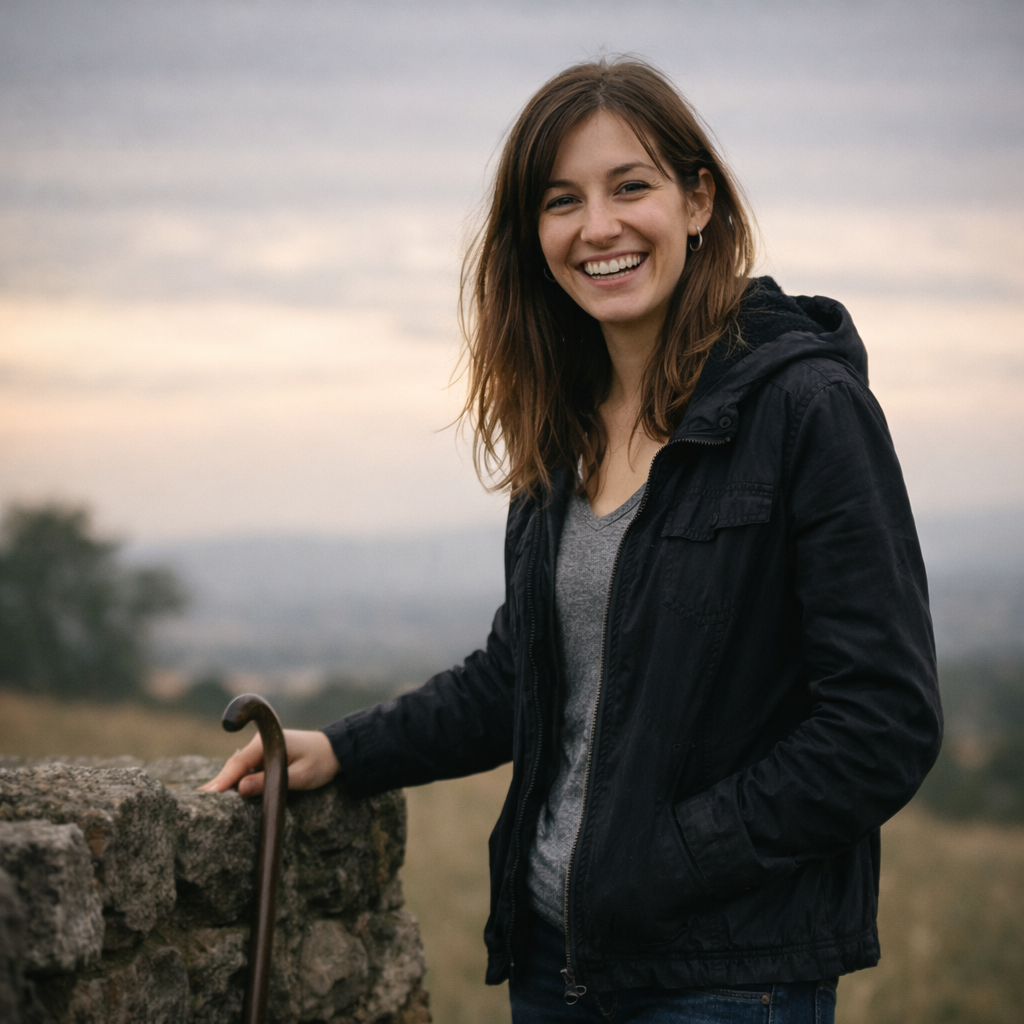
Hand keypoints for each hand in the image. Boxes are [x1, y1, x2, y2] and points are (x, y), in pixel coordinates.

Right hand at [199, 728, 340, 795]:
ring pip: (238, 769)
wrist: (335, 751)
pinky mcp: (264, 759)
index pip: (239, 763)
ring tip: (204, 799)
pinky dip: (235, 781)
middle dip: (218, 783)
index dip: (223, 780)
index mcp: (268, 743)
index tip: (208, 794)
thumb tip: (241, 788)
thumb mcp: (299, 776)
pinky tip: (222, 794)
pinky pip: (245, 770)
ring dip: (225, 783)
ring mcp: (261, 751)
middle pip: (234, 766)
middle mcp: (260, 745)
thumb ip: (270, 782)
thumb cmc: (320, 762)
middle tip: (198, 800)